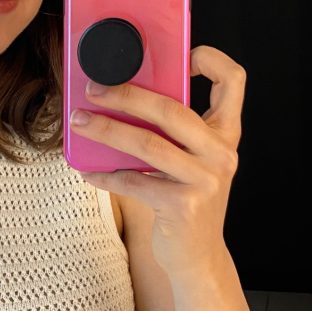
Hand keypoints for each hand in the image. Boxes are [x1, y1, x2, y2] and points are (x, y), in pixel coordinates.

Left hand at [69, 45, 243, 282]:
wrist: (197, 257)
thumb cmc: (185, 199)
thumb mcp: (189, 161)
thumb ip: (170, 132)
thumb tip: (117, 96)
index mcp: (225, 134)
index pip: (233, 83)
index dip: (212, 60)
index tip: (182, 53)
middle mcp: (221, 154)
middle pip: (171, 110)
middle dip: (126, 96)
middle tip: (93, 89)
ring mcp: (205, 181)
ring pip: (146, 144)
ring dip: (105, 130)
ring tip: (78, 122)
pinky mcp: (183, 206)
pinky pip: (133, 181)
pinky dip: (105, 174)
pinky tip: (86, 170)